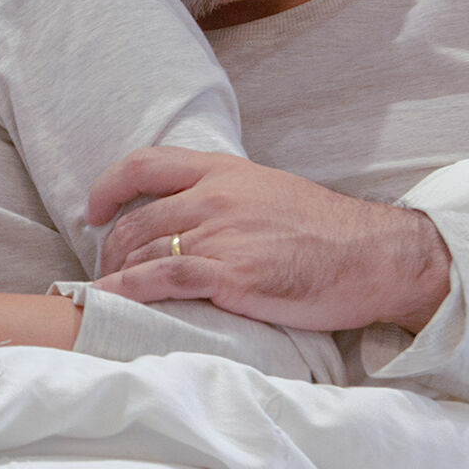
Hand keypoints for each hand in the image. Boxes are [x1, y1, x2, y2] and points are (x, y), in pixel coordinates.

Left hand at [88, 148, 451, 333]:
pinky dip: (126, 292)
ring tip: (110, 297)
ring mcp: (221, 234)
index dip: (108, 188)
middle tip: (107, 273)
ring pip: (143, 252)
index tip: (92, 212)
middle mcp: (215, 196)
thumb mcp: (268, 192)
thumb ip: (224, 197)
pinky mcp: (230, 275)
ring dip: (117, 277)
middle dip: (110, 250)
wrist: (376, 257)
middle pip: (136, 220)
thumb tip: (187, 216)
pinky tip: (110, 305)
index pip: (144, 164)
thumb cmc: (327, 232)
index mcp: (223, 171)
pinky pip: (159, 281)